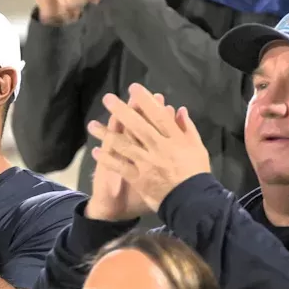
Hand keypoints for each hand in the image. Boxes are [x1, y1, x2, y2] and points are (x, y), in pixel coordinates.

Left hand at [88, 84, 210, 211]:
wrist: (192, 200)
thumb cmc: (195, 172)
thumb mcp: (197, 147)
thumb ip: (187, 128)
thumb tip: (177, 109)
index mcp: (175, 139)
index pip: (158, 115)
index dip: (145, 101)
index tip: (134, 88)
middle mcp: (159, 148)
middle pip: (138, 126)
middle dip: (121, 110)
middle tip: (107, 98)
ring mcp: (147, 163)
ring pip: (124, 145)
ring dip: (106, 134)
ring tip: (92, 125)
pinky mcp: (139, 178)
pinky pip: (120, 166)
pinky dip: (107, 159)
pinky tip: (96, 151)